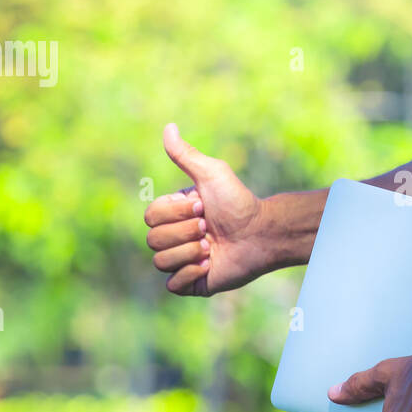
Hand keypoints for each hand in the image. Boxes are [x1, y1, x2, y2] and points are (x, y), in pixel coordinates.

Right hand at [144, 123, 277, 295]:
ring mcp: (181, 261)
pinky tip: (209, 264)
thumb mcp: (211, 173)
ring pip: (160, 262)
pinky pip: (172, 285)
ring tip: (212, 247)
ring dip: (189, 252)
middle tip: (209, 228)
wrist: (261, 232)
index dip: (175, 214)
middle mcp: (174, 237)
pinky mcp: (192, 283)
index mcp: (173, 214)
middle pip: (153, 240)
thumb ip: (185, 154)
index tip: (202, 207)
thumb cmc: (238, 201)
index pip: (149, 217)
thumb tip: (168, 127)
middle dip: (185, 232)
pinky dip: (190, 274)